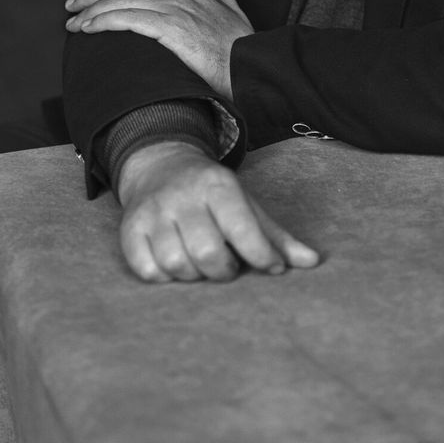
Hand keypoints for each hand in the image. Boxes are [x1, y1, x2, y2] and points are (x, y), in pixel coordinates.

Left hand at [65, 0, 251, 97]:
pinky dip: (103, 21)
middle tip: (72, 4)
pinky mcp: (170, 28)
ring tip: (72, 22)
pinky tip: (87, 28)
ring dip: (91, 9)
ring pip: (122, 0)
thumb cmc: (243, 47)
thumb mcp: (233, 10)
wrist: (251, 67)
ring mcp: (174, 9)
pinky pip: (127, 19)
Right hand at [117, 141, 320, 282]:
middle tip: (228, 267)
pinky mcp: (130, 228)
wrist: (160, 165)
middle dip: (224, 271)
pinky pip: (147, 270)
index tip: (270, 267)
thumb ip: (277, 236)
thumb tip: (313, 262)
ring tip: (201, 264)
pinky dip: (165, 277)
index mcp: (218, 185)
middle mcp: (183, 195)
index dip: (261, 256)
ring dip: (194, 275)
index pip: (242, 228)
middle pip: (207, 252)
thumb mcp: (246, 203)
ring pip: (176, 264)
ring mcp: (153, 211)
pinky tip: (175, 265)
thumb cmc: (212, 194)